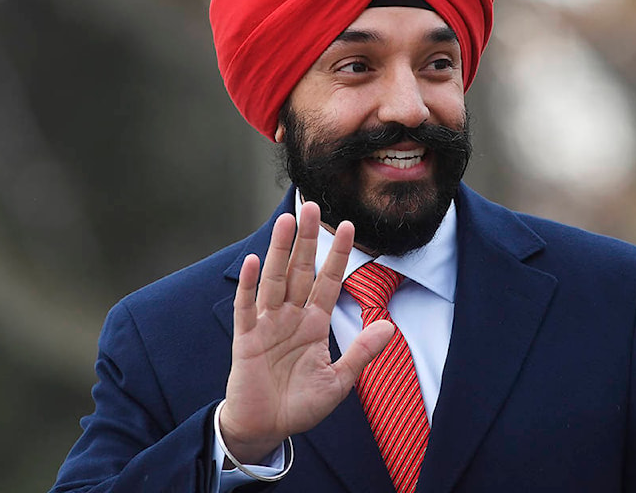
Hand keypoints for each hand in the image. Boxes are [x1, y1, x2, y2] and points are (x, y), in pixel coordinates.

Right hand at [219, 202, 394, 463]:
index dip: (337, 255)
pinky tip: (254, 261)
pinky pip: (247, 307)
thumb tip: (389, 326)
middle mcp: (291, 317)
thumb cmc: (300, 405)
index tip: (349, 226)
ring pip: (275, 280)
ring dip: (280, 250)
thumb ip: (361, 352)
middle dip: (307, 239)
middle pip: (300, 270)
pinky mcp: (246, 339)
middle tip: (313, 206)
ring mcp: (267, 325)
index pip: (328, 281)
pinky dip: (250, 285)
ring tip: (287, 221)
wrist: (266, 429)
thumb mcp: (339, 381)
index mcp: (314, 323)